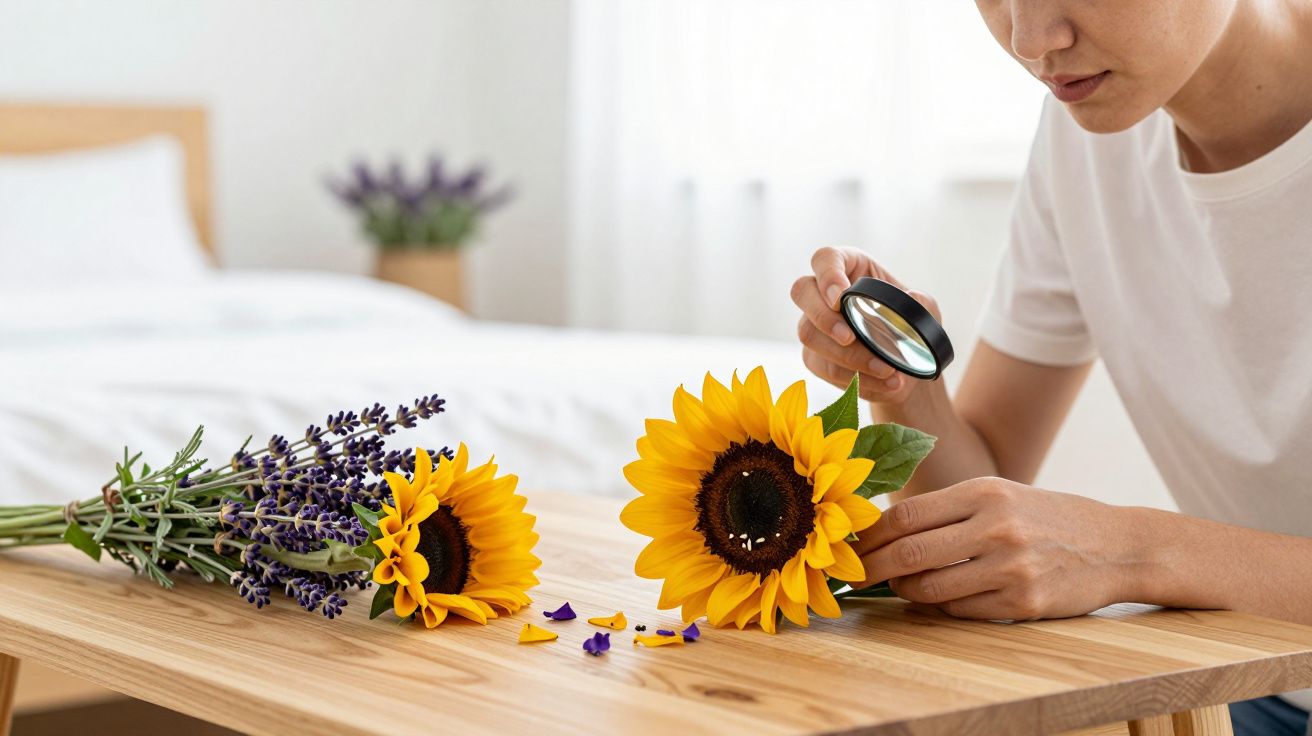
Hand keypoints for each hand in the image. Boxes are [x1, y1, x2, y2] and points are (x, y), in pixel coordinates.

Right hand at [791, 246, 941, 402]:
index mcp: (850, 268)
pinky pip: (824, 367)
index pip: (825, 258)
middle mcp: (823, 294)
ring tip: (885, 369)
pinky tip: (883, 383)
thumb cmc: (911, 328)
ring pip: (809, 334)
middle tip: (849, 338)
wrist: (907, 366)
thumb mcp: (926, 311)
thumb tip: (911, 298)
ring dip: (846, 356)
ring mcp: (813, 325)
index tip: (840, 297)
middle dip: (822, 316)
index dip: (827, 275)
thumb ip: (922, 303)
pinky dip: (855, 378)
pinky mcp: (814, 356)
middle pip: (801, 291)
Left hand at [851, 477, 1136, 619]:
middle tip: (852, 576)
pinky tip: (940, 597)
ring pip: (930, 588)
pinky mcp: (1024, 601)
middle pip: (910, 553)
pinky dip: (940, 606)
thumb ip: (948, 510)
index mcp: (985, 492)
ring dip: (905, 592)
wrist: (1116, 544)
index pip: (907, 514)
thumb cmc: (1046, 517)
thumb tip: (883, 531)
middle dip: (871, 568)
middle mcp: (997, 526)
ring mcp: (1012, 566)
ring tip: (901, 586)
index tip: (849, 546)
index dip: (869, 535)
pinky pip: (960, 610)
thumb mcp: (1000, 495)